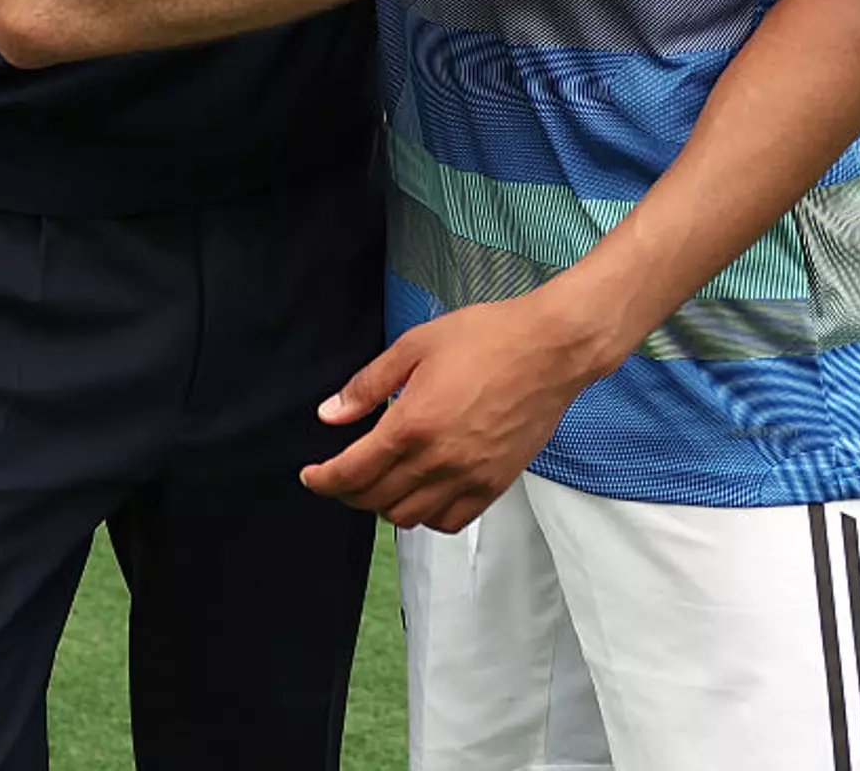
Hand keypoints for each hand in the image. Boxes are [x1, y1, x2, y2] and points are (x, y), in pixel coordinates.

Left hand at [301, 296, 595, 531]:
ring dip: (383, 505)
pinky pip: (449, 521)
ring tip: (377, 484)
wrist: (549, 349)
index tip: (310, 476)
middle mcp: (437, 461)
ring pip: (409, 517)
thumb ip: (368, 385)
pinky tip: (419, 494)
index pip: (353, 471)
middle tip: (338, 476)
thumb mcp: (415, 346)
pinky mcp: (494, 485)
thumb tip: (329, 415)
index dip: (323, 479)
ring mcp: (468, 478)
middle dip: (347, 492)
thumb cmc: (484, 337)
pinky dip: (425, 517)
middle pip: (375, 499)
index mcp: (411, 424)